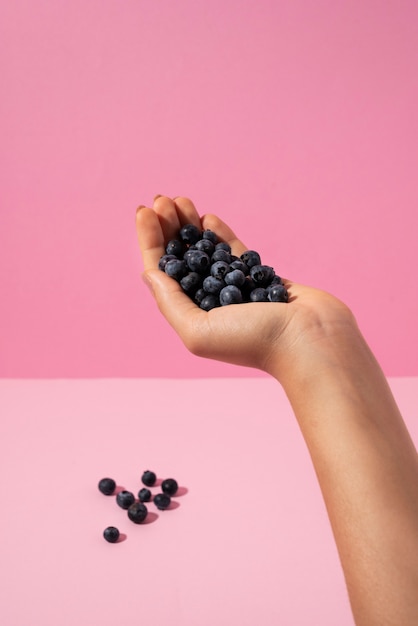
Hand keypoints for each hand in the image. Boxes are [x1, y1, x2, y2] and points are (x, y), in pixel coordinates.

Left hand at [135, 196, 354, 378]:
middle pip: (182, 258)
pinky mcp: (259, 278)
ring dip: (191, 225)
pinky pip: (234, 252)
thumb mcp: (198, 330)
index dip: (150, 240)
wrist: (310, 341)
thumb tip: (149, 273)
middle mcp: (210, 302)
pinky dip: (220, 235)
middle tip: (162, 198)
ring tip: (181, 200)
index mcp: (192, 315)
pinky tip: (208, 218)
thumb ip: (171, 302)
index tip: (144, 210)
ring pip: (206, 251)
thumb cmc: (254, 341)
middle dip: (169, 227)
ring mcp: (235, 289)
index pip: (162, 272)